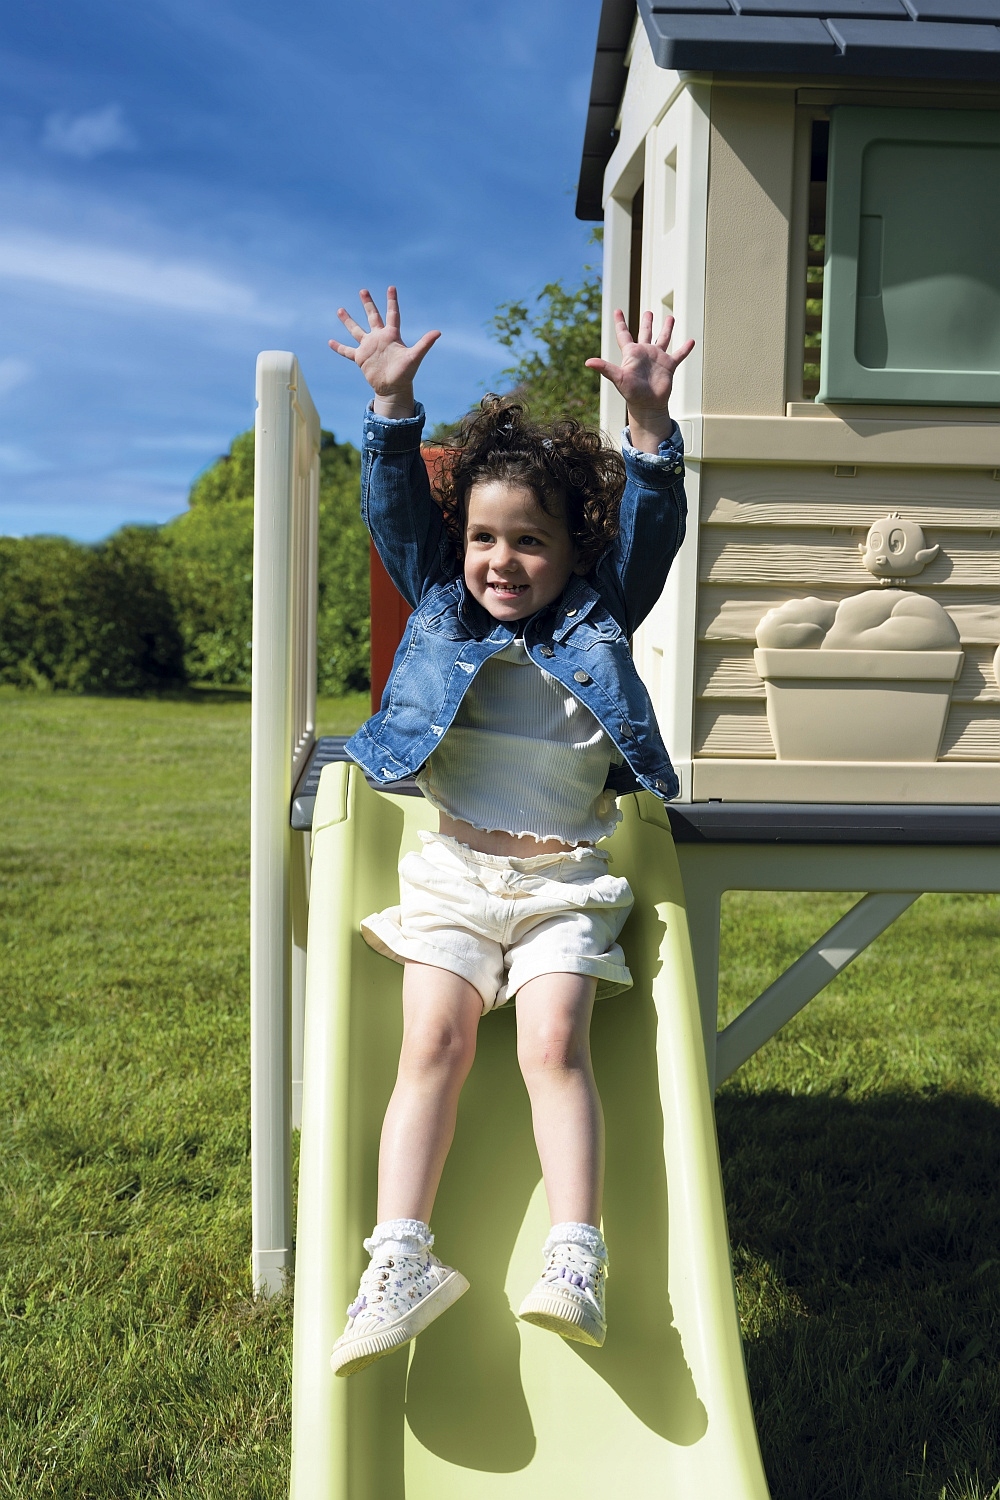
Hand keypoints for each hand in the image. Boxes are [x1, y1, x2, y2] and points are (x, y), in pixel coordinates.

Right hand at [329, 286, 439, 417]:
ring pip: (356, 330)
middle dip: (368, 304)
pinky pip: (347, 351)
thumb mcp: (415, 357)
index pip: (392, 314)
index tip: (391, 287)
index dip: (392, 301)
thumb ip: (425, 343)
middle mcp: (379, 338)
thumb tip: (438, 332)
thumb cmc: (406, 374)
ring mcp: (368, 347)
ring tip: (340, 310)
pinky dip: (339, 347)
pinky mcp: (360, 358)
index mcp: (391, 335)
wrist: (393, 389)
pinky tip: (330, 341)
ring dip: (348, 321)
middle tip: (363, 290)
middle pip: (373, 317)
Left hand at [585, 309, 693, 451]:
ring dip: (666, 329)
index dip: (620, 322)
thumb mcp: (618, 378)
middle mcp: (645, 353)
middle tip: (648, 311)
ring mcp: (657, 358)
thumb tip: (587, 362)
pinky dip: (685, 348)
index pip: (624, 334)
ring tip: (670, 317)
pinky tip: (691, 341)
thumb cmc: (631, 393)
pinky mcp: (669, 366)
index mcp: (632, 353)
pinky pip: (678, 354)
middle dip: (647, 322)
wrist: (648, 406)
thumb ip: (605, 368)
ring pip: (663, 339)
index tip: (618, 310)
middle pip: (645, 333)